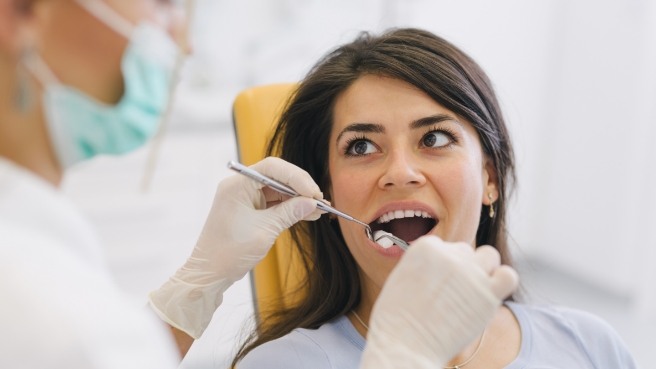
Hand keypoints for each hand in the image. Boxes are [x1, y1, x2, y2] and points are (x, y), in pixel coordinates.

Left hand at [149, 157, 323, 338]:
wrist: (209, 274)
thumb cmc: (229, 253)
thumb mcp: (264, 231)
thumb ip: (289, 213)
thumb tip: (312, 203)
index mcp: (237, 185)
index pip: (272, 168)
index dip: (296, 177)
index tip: (313, 193)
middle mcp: (240, 187)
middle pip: (277, 176)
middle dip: (300, 187)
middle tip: (319, 201)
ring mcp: (244, 198)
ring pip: (278, 190)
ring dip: (298, 199)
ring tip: (318, 209)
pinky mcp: (249, 210)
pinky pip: (274, 203)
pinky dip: (290, 208)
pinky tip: (307, 214)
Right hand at [360, 236, 517, 368]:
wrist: (404, 344)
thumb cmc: (397, 319)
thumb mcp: (401, 278)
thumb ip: (424, 265)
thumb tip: (442, 266)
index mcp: (426, 247)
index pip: (445, 247)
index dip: (442, 267)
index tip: (435, 285)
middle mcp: (450, 255)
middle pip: (465, 252)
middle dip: (460, 270)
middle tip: (451, 295)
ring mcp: (471, 273)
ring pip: (490, 256)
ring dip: (484, 270)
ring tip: (472, 292)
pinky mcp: (488, 294)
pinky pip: (508, 276)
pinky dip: (502, 281)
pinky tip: (490, 295)